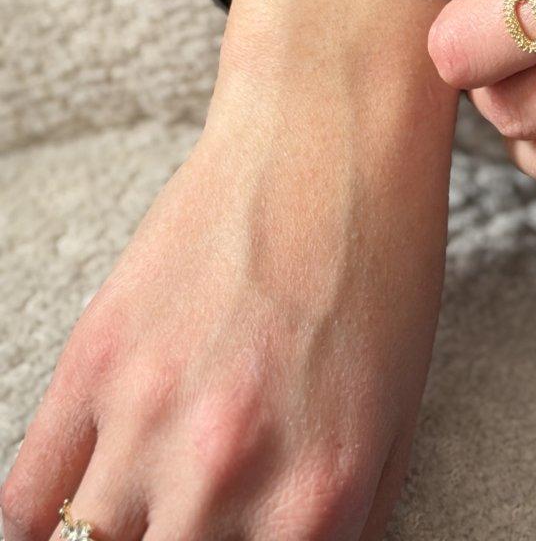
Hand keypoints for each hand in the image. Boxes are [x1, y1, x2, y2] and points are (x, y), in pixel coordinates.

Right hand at [1, 0, 474, 540]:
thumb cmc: (383, 261)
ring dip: (120, 537)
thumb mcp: (399, 408)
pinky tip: (76, 502)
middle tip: (195, 524)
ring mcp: (146, 414)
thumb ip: (351, 516)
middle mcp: (226, 472)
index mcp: (322, 495)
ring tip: (145, 508)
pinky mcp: (93, 358)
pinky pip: (28, 498)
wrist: (330, 136)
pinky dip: (41, 518)